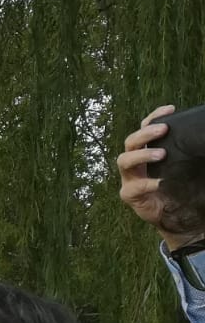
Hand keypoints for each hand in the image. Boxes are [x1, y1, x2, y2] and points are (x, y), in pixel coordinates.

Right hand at [117, 104, 194, 247]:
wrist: (174, 214)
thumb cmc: (178, 186)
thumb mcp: (182, 165)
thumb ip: (184, 151)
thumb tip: (201, 133)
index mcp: (145, 152)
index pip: (144, 129)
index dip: (153, 117)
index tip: (170, 109)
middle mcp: (134, 163)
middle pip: (130, 142)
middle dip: (145, 134)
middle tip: (163, 130)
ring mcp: (129, 179)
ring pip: (124, 161)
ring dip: (142, 155)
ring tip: (161, 154)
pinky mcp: (130, 195)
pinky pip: (133, 187)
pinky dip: (146, 184)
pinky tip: (160, 182)